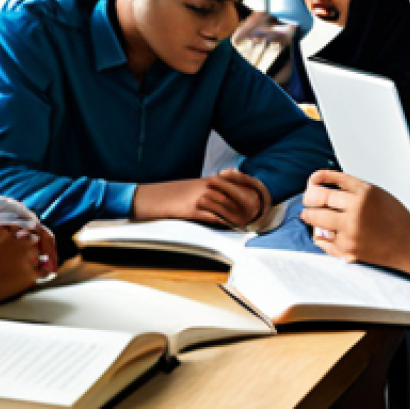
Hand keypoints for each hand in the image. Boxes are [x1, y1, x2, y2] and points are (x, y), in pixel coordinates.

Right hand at [131, 169, 269, 228]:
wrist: (146, 197)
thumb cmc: (167, 197)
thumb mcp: (189, 191)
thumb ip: (207, 194)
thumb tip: (224, 202)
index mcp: (206, 181)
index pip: (237, 181)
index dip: (251, 188)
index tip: (263, 196)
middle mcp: (205, 186)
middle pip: (236, 192)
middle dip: (251, 203)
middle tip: (263, 212)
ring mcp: (199, 197)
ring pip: (228, 204)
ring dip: (242, 214)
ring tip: (254, 222)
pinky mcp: (192, 209)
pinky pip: (214, 215)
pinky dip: (227, 221)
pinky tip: (235, 227)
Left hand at [300, 170, 409, 288]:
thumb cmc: (397, 219)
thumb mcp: (378, 194)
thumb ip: (353, 189)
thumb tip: (323, 185)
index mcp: (365, 192)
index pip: (328, 179)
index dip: (315, 180)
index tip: (313, 183)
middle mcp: (356, 209)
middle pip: (317, 198)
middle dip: (308, 199)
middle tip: (307, 201)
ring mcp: (351, 230)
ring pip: (315, 218)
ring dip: (308, 216)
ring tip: (308, 215)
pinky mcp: (348, 249)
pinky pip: (322, 239)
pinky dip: (319, 235)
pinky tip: (321, 232)